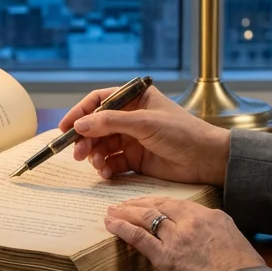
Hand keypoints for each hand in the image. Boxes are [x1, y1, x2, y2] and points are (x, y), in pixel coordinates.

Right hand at [59, 86, 229, 185]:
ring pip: (103, 145)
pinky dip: (106, 167)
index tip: (65, 127)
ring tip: (95, 163)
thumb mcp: (144, 122)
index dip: (80, 112)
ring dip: (95, 154)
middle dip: (85, 138)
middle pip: (97, 125)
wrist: (207, 159)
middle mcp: (131, 117)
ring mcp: (133, 139)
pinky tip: (106, 172)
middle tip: (77, 152)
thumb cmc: (182, 132)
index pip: (99, 101)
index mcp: (134, 98)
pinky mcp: (136, 159)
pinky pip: (113, 162)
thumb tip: (79, 125)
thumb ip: (110, 122)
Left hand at [105, 197, 264, 270]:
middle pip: (158, 206)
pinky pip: (139, 237)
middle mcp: (192, 221)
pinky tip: (112, 226)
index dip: (158, 203)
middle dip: (138, 204)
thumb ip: (216, 232)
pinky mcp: (166, 256)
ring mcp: (177, 237)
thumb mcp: (235, 241)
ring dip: (126, 213)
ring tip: (112, 212)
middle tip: (124, 204)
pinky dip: (123, 229)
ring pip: (146, 217)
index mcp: (211, 215)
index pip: (177, 204)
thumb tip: (206, 236)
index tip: (147, 203)